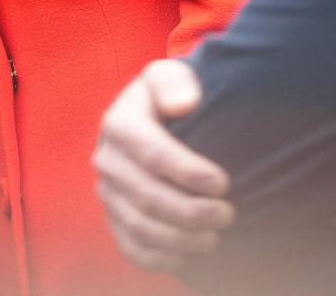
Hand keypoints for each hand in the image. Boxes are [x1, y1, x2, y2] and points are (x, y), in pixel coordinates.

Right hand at [94, 60, 234, 273]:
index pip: (151, 152)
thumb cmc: (169, 98)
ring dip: (179, 239)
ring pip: (139, 226)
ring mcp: (108, 192)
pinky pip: (130, 246)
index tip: (223, 183)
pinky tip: (186, 258)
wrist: (151, 119)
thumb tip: (185, 103)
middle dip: (190, 212)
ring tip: (214, 238)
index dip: (188, 172)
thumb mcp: (169, 77)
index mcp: (120, 123)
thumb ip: (175, 82)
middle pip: (146, 195)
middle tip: (228, 215)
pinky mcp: (114, 217)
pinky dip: (157, 259)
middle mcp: (108, 159)